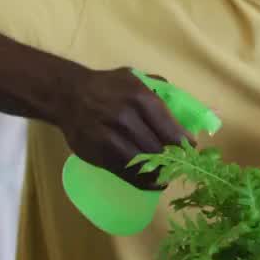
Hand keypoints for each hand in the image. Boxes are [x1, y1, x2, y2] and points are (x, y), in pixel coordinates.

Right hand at [57, 67, 191, 188]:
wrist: (67, 95)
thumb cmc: (106, 86)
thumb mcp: (134, 77)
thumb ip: (159, 90)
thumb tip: (182, 109)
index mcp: (141, 98)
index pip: (172, 131)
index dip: (185, 145)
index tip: (191, 151)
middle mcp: (126, 119)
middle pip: (160, 151)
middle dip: (173, 161)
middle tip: (179, 165)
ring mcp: (111, 139)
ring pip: (144, 165)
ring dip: (159, 174)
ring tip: (166, 175)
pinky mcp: (99, 154)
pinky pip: (126, 173)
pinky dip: (142, 181)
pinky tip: (151, 181)